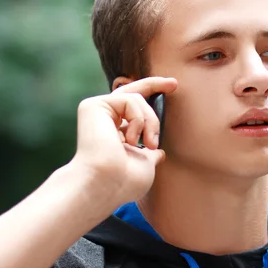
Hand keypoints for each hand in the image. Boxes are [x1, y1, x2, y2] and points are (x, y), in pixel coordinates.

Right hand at [70, 77, 177, 211]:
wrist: (105, 185)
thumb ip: (150, 155)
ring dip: (151, 122)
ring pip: (137, 99)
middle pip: (131, 92)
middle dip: (154, 84)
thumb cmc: (124, 182)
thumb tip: (159, 153)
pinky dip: (139, 119)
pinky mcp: (93, 106)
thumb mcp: (145, 165)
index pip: (133, 110)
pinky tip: (131, 139)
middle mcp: (104, 120)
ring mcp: (97, 112)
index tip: (173, 87)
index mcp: (115, 134)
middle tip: (174, 83)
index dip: (151, 96)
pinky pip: (129, 100)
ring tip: (149, 144)